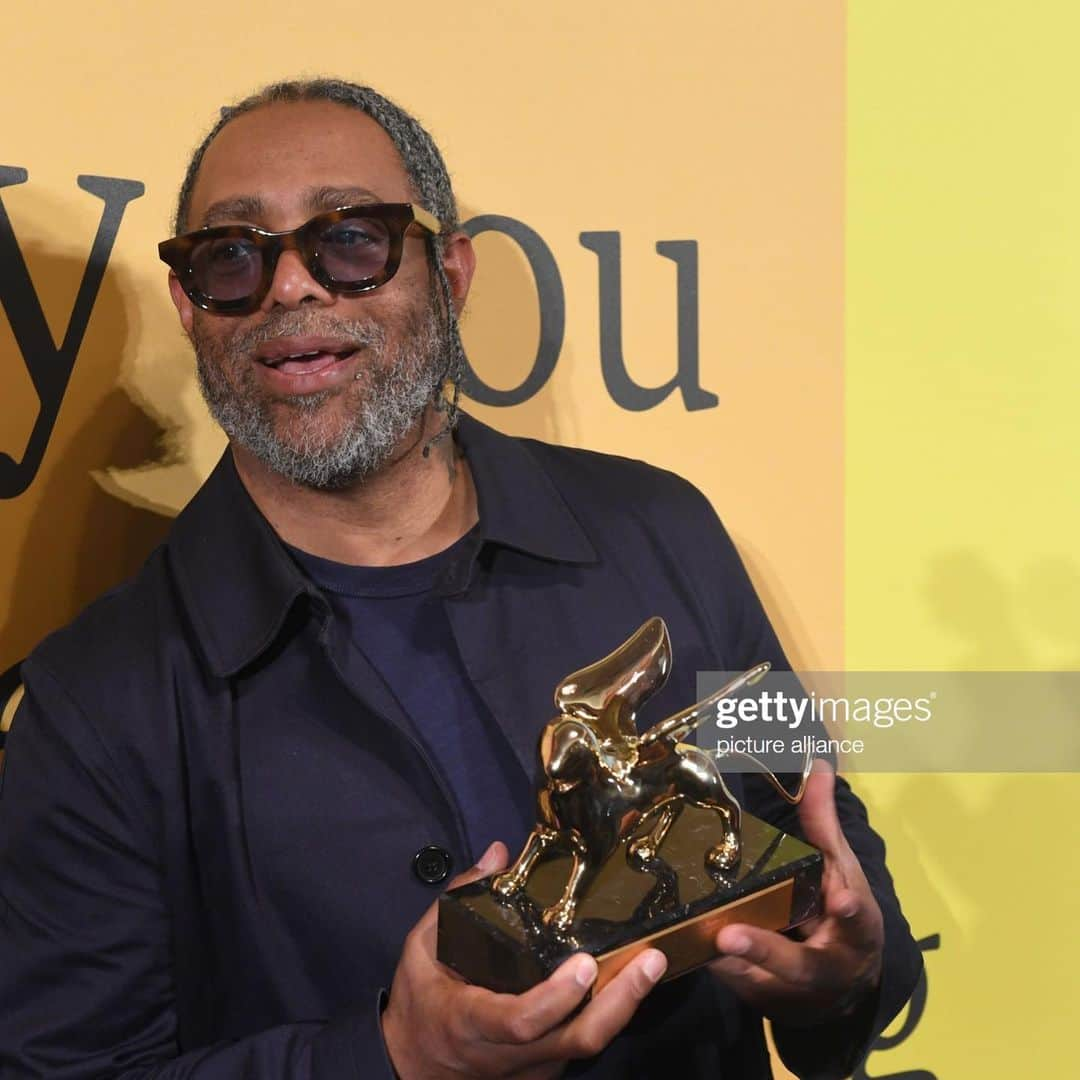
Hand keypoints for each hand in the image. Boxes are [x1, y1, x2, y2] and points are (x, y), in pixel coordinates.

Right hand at [381, 841, 667, 1078]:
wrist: (413, 1066)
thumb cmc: (419, 1001)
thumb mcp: (421, 947)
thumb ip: (458, 899)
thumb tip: (498, 854)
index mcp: (472, 1021)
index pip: (521, 1021)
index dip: (557, 997)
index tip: (585, 963)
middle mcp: (510, 1053)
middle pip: (575, 1039)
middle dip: (619, 1003)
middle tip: (650, 961)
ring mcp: (534, 1066)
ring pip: (586, 1044)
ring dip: (624, 1006)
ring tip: (654, 962)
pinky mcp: (547, 1067)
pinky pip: (583, 1041)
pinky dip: (611, 1012)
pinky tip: (632, 978)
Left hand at [709, 759, 883, 1025]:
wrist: (839, 985)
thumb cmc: (838, 916)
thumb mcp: (839, 870)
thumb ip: (823, 824)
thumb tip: (820, 765)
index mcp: (854, 931)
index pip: (858, 921)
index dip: (850, 911)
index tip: (842, 900)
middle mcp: (823, 967)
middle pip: (797, 964)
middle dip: (765, 951)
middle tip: (729, 936)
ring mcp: (786, 988)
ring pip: (753, 978)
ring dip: (724, 961)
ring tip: (695, 936)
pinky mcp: (754, 994)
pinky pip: (727, 978)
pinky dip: (704, 959)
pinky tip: (673, 938)